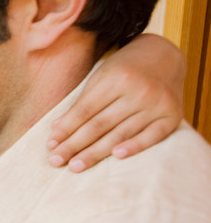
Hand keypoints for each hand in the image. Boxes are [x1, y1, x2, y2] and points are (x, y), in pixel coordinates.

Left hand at [47, 33, 184, 171]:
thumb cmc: (123, 69)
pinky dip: (135, 146)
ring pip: (121, 133)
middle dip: (75, 145)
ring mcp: (157, 103)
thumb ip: (81, 102)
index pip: (85, 110)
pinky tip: (116, 157)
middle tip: (56, 161)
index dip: (66, 129)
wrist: (164, 56)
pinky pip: (152, 136)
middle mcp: (138, 91)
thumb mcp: (99, 77)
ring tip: (75, 166)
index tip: (50, 145)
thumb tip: (57, 129)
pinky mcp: (172, 115)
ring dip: (96, 152)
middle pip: (100, 125)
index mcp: (116, 78)